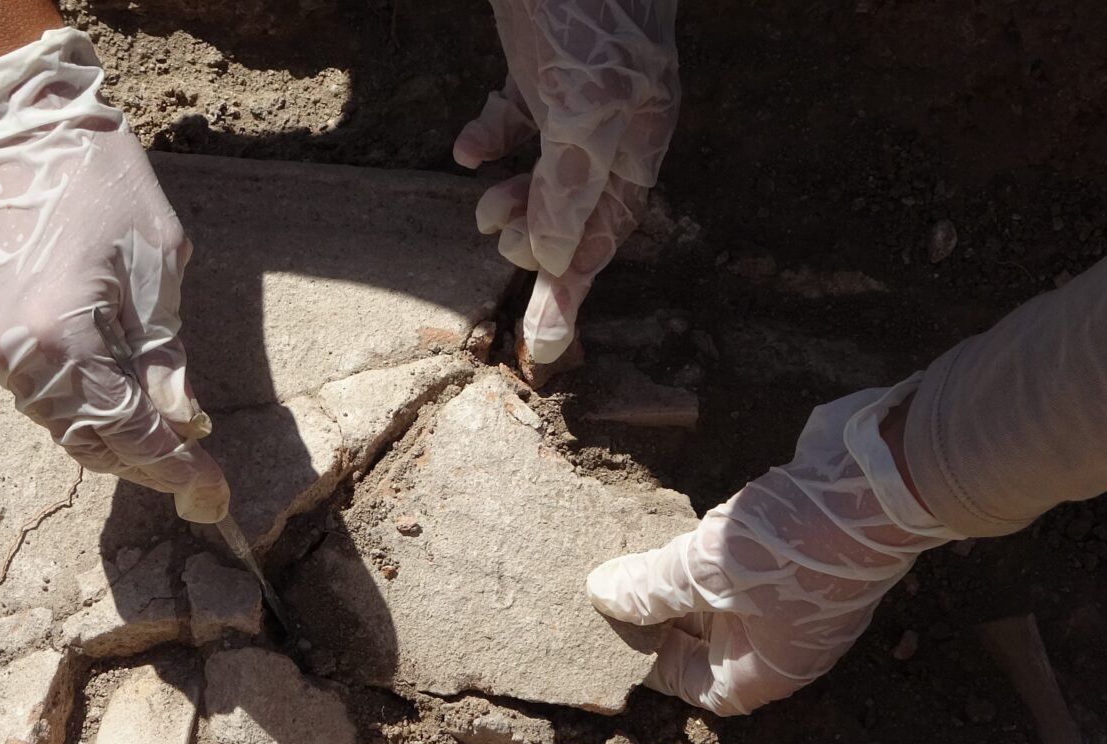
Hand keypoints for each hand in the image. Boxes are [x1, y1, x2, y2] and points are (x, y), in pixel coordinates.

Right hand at [0, 28, 228, 521]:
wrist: (21, 124)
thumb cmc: (103, 183)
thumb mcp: (160, 266)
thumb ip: (165, 354)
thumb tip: (182, 422)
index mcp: (64, 338)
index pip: (130, 435)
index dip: (176, 471)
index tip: (214, 499)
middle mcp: (13, 354)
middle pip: (87, 442)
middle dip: (145, 464)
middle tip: (197, 475)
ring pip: (57, 422)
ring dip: (111, 437)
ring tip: (164, 437)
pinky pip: (32, 390)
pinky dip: (78, 403)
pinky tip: (116, 394)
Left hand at [454, 0, 679, 363]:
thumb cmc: (586, 5)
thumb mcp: (582, 104)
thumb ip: (569, 181)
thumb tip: (549, 255)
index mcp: (639, 139)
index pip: (607, 235)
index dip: (573, 291)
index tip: (544, 347)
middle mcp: (613, 122)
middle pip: (577, 209)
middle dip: (535, 242)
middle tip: (494, 250)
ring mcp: (573, 90)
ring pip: (544, 170)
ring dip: (511, 198)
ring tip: (479, 206)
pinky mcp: (536, 59)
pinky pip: (515, 118)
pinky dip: (490, 140)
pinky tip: (466, 148)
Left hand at [586, 381, 958, 714]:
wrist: (879, 480)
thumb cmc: (792, 546)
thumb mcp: (703, 571)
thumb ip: (649, 588)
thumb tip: (602, 597)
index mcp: (772, 668)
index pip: (705, 691)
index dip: (658, 671)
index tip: (616, 637)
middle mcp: (789, 640)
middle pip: (714, 645)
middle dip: (664, 620)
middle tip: (612, 591)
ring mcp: (801, 592)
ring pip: (729, 599)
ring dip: (684, 581)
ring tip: (633, 558)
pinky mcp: (805, 547)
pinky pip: (746, 562)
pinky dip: (711, 551)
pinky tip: (677, 527)